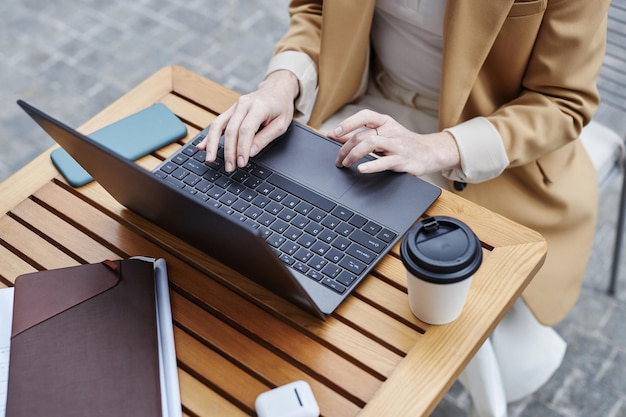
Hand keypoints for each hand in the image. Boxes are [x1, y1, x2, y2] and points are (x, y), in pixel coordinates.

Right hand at [196, 70, 298, 171]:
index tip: (241, 163)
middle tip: (229, 167)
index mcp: (259, 107)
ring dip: (212, 144)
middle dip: (229, 151)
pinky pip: (217, 123)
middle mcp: (243, 104)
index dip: (242, 148)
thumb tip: (250, 152)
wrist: (276, 89)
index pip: (246, 130)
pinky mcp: (229, 111)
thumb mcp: (281, 124)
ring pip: (218, 125)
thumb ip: (265, 137)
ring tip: (210, 159)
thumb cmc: (281, 107)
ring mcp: (234, 107)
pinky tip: (202, 146)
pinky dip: (209, 136)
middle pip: (231, 130)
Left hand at [327, 109, 460, 176]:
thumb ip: (359, 135)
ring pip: (371, 143)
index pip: (364, 115)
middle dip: (345, 148)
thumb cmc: (401, 143)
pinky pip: (384, 162)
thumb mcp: (381, 135)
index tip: (335, 133)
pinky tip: (361, 169)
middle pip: (363, 135)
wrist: (429, 153)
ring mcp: (397, 145)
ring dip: (354, 154)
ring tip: (346, 163)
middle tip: (338, 159)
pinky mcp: (402, 160)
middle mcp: (391, 130)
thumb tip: (334, 135)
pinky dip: (371, 165)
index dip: (348, 123)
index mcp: (385, 121)